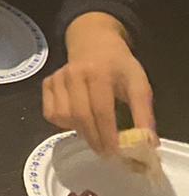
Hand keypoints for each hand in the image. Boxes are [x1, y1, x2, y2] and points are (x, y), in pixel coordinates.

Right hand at [43, 13, 153, 153]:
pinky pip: (51, 113)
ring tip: (95, 133)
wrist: (94, 42)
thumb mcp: (139, 84)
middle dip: (94, 139)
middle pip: (80, 116)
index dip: (108, 134)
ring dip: (79, 131)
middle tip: (106, 153)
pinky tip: (78, 120)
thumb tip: (148, 143)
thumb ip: (143, 113)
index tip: (116, 153)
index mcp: (99, 73)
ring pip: (63, 116)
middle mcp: (73, 74)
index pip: (101, 110)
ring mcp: (57, 78)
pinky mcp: (47, 84)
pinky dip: (63, 123)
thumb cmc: (119, 65)